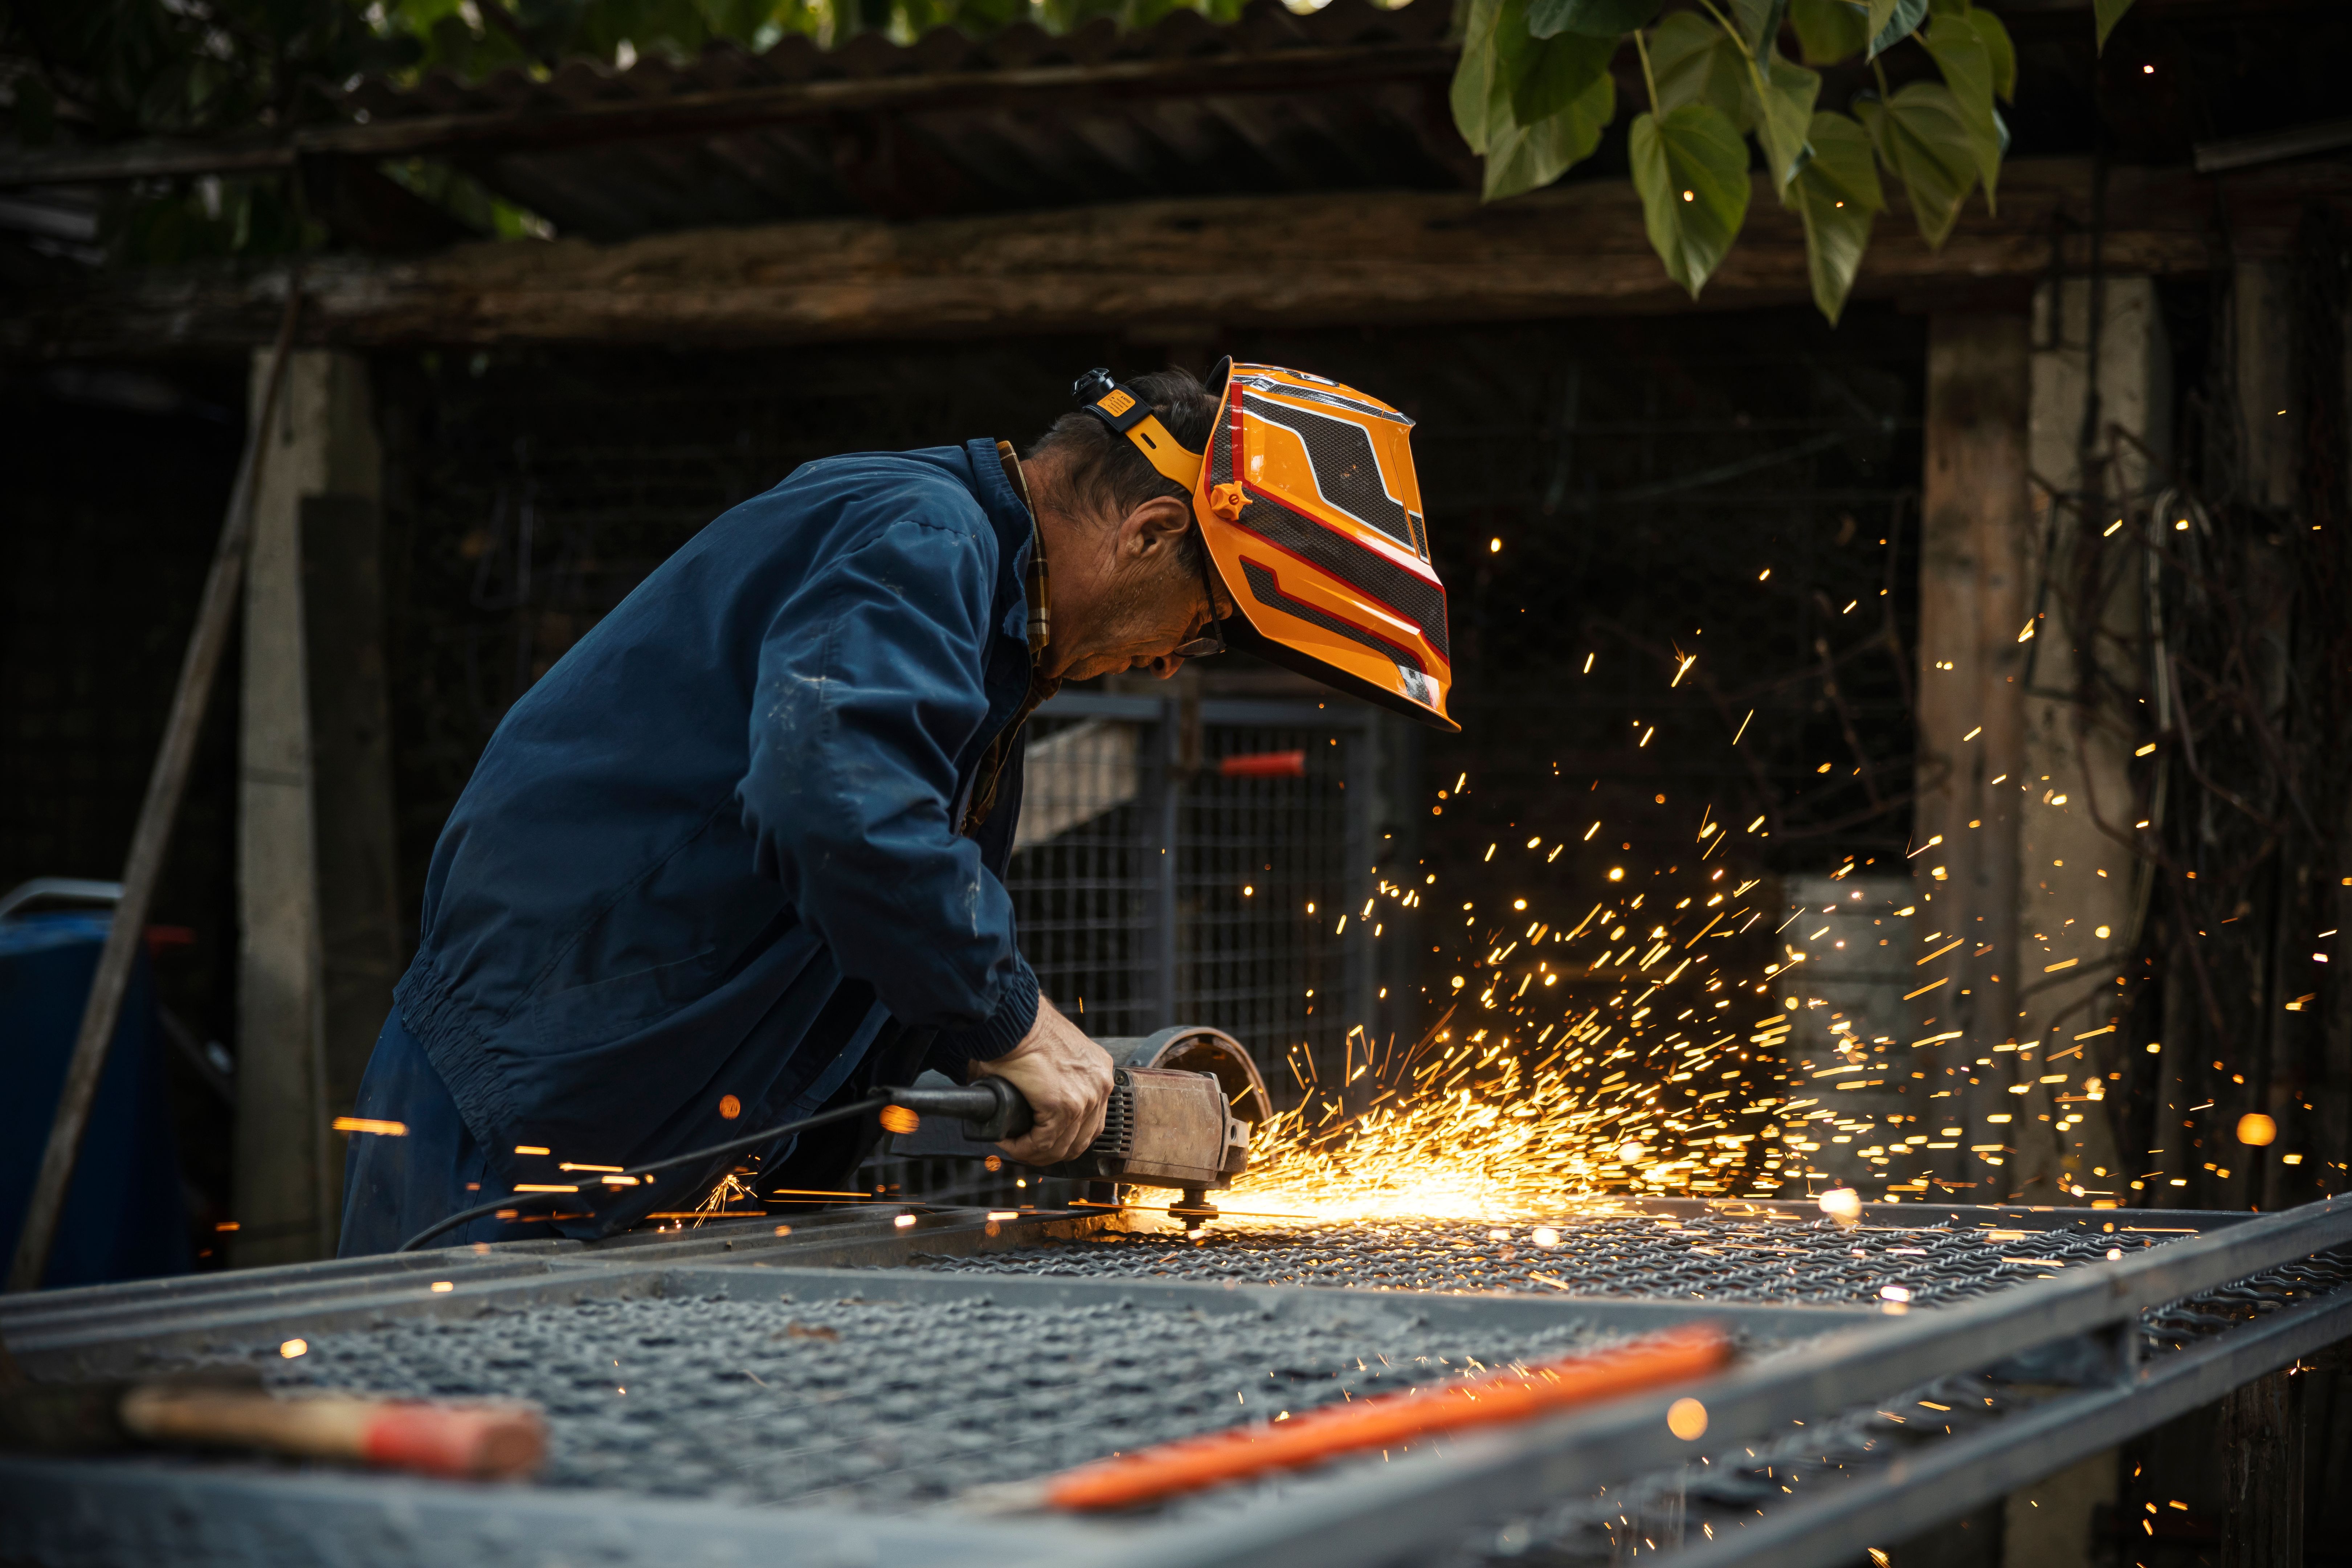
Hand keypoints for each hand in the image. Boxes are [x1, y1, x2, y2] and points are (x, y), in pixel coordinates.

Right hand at [971, 997, 1112, 1165]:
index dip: (1063, 1137)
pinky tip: (1009, 1142)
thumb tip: (1033, 1105)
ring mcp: (1086, 1097)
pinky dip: (1023, 1148)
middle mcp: (1099, 1085)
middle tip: (1027, 1149)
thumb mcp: (1052, 1058)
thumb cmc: (1025, 1030)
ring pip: (1062, 1146)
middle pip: (1081, 1139)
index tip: (1040, 1138)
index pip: (1091, 1121)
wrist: (1014, 1018)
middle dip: (1051, 1151)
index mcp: (1097, 1072)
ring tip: (1015, 1146)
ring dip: (1035, 1153)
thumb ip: (1051, 1082)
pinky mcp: (1064, 1105)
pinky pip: (1043, 1142)